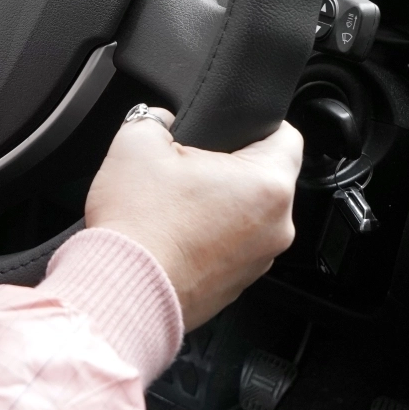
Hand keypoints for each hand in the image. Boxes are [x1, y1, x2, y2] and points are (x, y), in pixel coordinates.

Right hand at [84, 111, 301, 330]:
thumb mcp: (137, 144)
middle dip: (227, 167)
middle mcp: (276, 227)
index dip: (257, 124)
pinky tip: (172, 234)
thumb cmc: (139, 226)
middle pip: (263, 179)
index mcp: (267, 184)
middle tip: (186, 167)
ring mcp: (258, 262)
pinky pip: (231, 248)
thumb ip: (155, 119)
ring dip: (218, 205)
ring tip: (174, 204)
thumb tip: (160, 121)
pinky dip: (208, 239)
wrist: (122, 290)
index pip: (287, 136)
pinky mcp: (236, 287)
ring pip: (247, 216)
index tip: (231, 127)